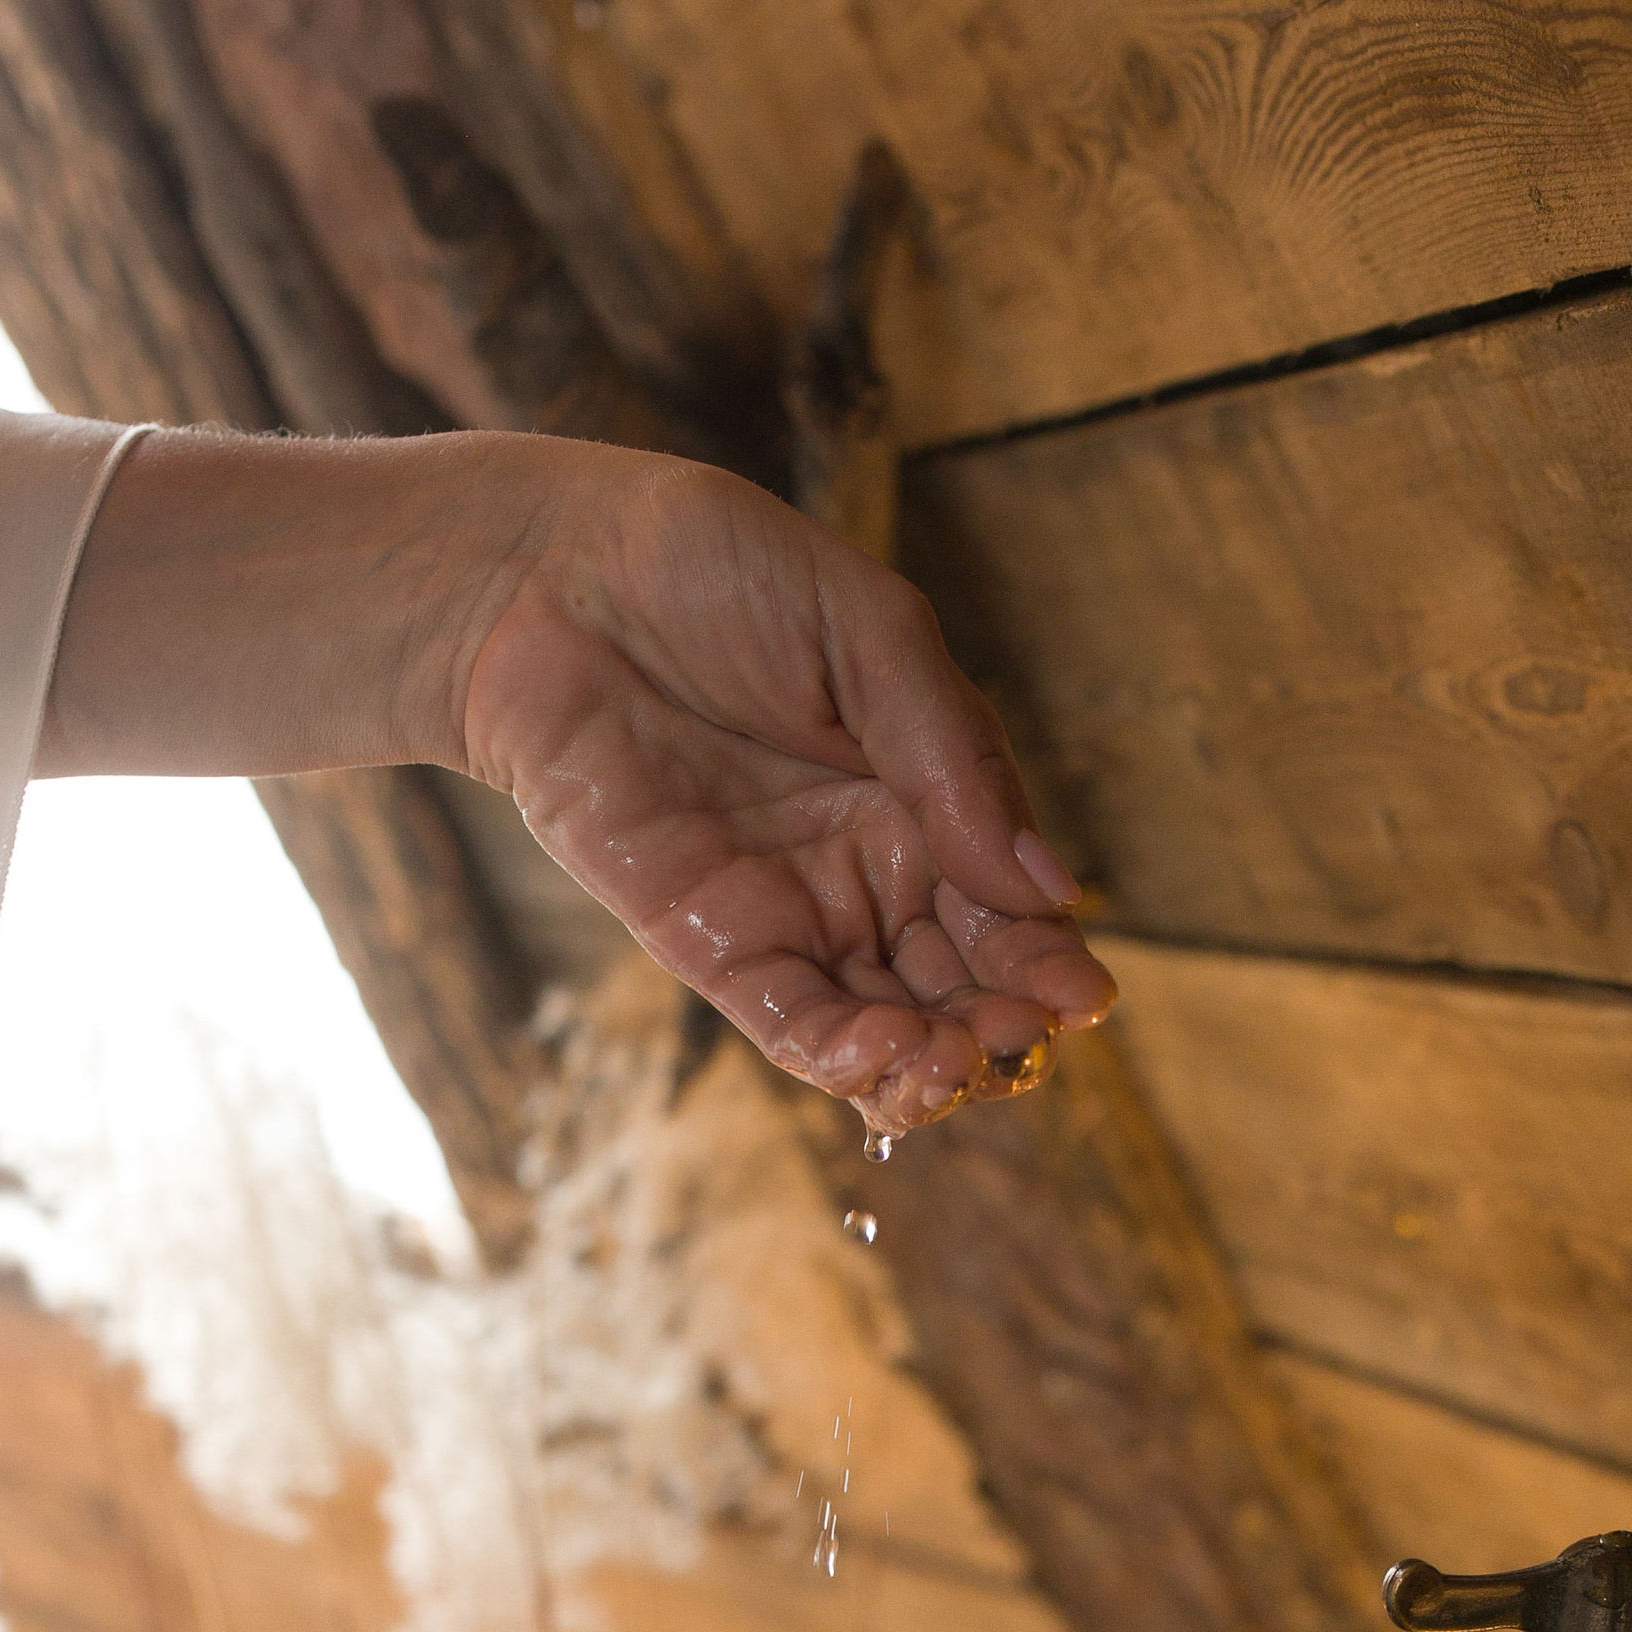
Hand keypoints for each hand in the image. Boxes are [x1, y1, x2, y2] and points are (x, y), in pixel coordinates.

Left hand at [451, 445, 1118, 1132]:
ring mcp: (786, 910)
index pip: (1004, 902)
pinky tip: (882, 1059)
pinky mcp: (704, 940)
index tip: (1083, 995)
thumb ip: (956, 758)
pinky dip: (838, 1054)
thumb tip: (1049, 884)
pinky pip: (787, 1021)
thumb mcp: (870, 635)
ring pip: (879, 1021)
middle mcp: (863, 868)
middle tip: (1023, 1038)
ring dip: (928, 1060)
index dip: (1044, 955)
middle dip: (996, 1021)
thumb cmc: (709, 569)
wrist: (548, 576)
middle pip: (953, 979)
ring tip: (954, 1062)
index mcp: (920, 795)